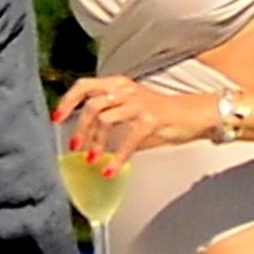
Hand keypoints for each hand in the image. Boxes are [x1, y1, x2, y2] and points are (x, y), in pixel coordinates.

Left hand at [53, 76, 208, 169]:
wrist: (196, 114)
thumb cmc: (162, 114)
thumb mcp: (131, 109)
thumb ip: (109, 117)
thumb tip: (86, 139)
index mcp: (118, 84)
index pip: (85, 85)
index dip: (67, 101)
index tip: (56, 118)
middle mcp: (126, 90)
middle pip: (91, 104)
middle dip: (79, 128)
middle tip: (75, 147)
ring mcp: (138, 103)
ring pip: (104, 118)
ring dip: (94, 142)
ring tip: (92, 158)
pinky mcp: (151, 119)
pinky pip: (127, 139)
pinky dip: (116, 157)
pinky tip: (110, 169)